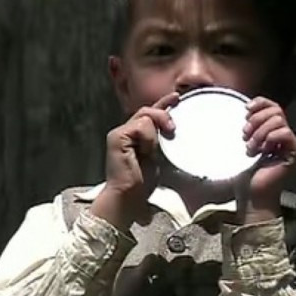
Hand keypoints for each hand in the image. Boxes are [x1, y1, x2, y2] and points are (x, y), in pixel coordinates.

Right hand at [91, 92, 178, 230]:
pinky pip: (141, 126)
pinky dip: (149, 138)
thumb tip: (174, 131)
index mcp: (134, 135)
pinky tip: (146, 152)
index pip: (149, 113)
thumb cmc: (141, 183)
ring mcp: (119, 133)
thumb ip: (161, 142)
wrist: (128, 197)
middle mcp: (125, 131)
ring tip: (153, 151)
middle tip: (173, 129)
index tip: (177, 98)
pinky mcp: (117, 137)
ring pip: (145, 116)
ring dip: (156, 133)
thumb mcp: (157, 157)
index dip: (163, 104)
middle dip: (163, 114)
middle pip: (147, 110)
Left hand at [237, 97, 295, 223]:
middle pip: (276, 110)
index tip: (245, 110)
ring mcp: (292, 145)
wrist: (252, 196)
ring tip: (250, 148)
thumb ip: (250, 128)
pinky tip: (261, 151)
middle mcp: (285, 137)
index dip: (260, 103)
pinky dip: (269, 138)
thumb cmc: (246, 176)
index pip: (273, 106)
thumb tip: (246, 107)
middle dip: (257, 119)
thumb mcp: (244, 146)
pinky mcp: (295, 153)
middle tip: (244, 135)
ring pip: (278, 120)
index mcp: (274, 132)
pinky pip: (285, 133)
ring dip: (259, 132)